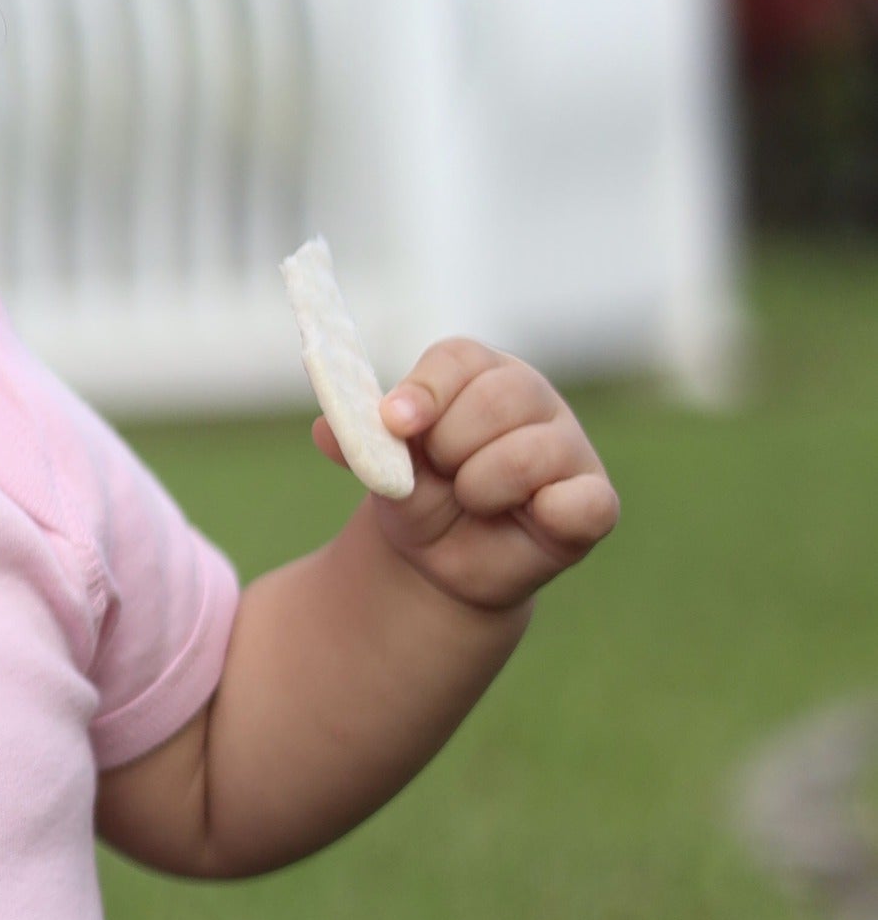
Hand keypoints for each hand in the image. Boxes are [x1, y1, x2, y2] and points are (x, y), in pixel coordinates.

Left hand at [316, 339, 619, 612]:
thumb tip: (326, 428)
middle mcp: (534, 399)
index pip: (459, 358)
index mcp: (479, 375)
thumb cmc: (418, 496)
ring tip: (471, 501)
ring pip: (528, 454)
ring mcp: (570, 447)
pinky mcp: (594, 501)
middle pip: (499, 398)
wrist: (440, 561)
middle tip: (440, 474)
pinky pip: (583, 502)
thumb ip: (361, 444)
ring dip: (479, 489)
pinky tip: (526, 518)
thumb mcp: (383, 469)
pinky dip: (548, 513)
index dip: (424, 391)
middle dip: (449, 446)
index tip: (394, 423)